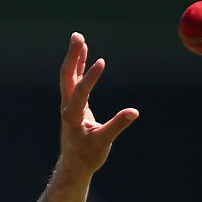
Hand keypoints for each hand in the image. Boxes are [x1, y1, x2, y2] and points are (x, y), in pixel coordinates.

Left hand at [53, 32, 138, 196]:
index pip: (80, 92)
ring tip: (78, 37)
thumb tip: (134, 112)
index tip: (102, 61)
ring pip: (69, 76)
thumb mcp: (103, 142)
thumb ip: (117, 126)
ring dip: (74, 57)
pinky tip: (84, 52)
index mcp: (72, 116)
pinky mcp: (74, 104)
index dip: (90, 77)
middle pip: (67, 77)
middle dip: (72, 57)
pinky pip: (76, 80)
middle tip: (77, 37)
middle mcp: (67, 107)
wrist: (75, 164)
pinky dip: (79, 66)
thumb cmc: (88, 155)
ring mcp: (69, 104)